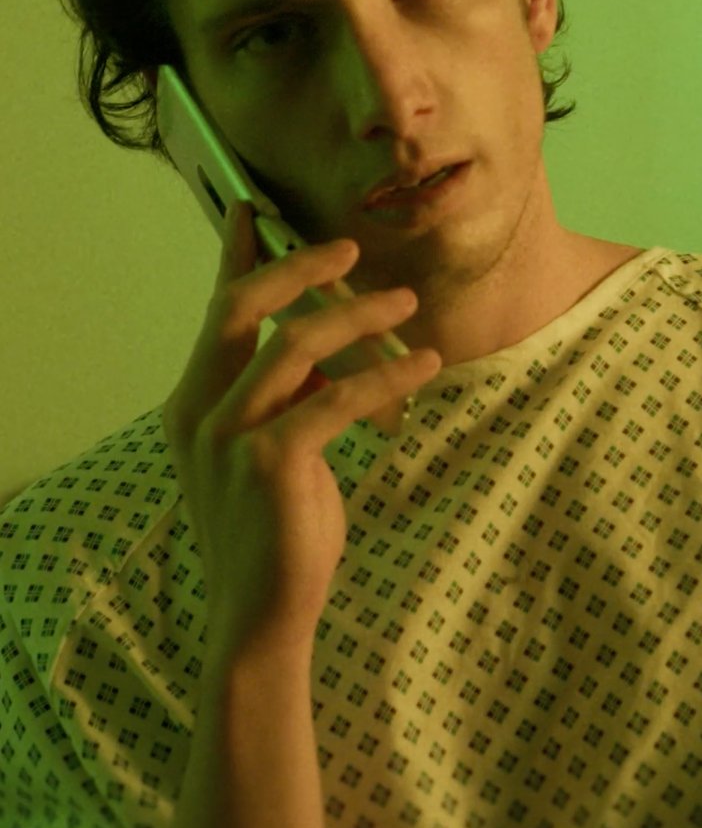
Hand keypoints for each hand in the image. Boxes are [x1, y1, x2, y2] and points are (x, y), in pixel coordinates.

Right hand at [162, 200, 441, 657]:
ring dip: (356, 316)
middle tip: (350, 251)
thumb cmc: (272, 535)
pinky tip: (423, 367)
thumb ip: (283, 402)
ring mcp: (229, 437)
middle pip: (241, 308)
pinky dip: (386, 377)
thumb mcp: (268, 456)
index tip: (250, 209)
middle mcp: (199, 412)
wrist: (259, 618)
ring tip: (405, 304)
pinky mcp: (270, 462)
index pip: (215, 314)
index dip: (234, 257)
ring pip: (294, 345)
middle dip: (296, 268)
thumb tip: (323, 356)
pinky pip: (336, 399)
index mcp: (192, 404)